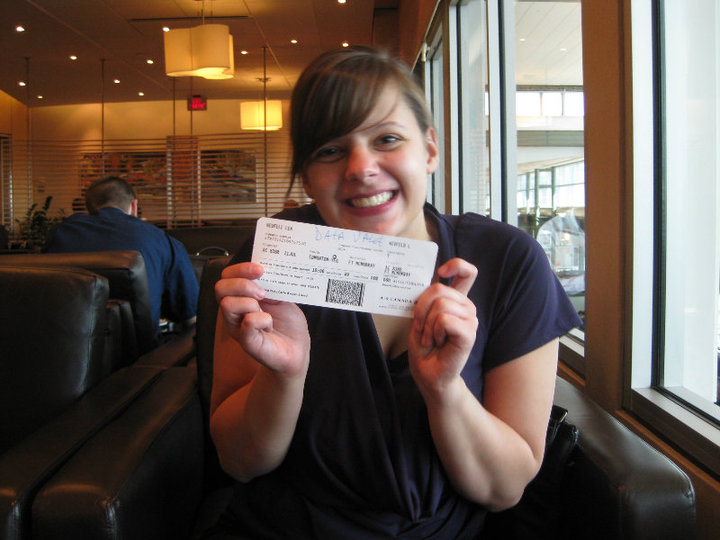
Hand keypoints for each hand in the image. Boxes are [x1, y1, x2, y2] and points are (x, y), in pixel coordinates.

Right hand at [215, 262, 309, 376]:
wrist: (297, 348)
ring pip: (227, 304)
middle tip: (262, 293)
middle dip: (242, 284)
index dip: (241, 269)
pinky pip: (247, 323)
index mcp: (241, 296)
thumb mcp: (281, 296)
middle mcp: (234, 311)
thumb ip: (271, 284)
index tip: (260, 269)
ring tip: (265, 310)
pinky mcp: (247, 342)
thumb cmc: (287, 323)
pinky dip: (262, 319)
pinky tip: (269, 325)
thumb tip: (266, 270)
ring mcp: (237, 327)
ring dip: (250, 302)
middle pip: (220, 287)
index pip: (227, 276)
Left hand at [408, 258, 477, 398]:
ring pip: (440, 305)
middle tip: (422, 328)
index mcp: (456, 301)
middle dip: (421, 309)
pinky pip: (444, 320)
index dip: (456, 265)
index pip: (468, 272)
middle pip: (440, 288)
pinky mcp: (469, 333)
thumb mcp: (421, 317)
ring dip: (427, 325)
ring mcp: (470, 320)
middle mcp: (466, 307)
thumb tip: (426, 281)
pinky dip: (434, 332)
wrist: (429, 373)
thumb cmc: (425, 348)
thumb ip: (427, 299)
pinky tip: (438, 343)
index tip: (441, 272)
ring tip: (431, 338)